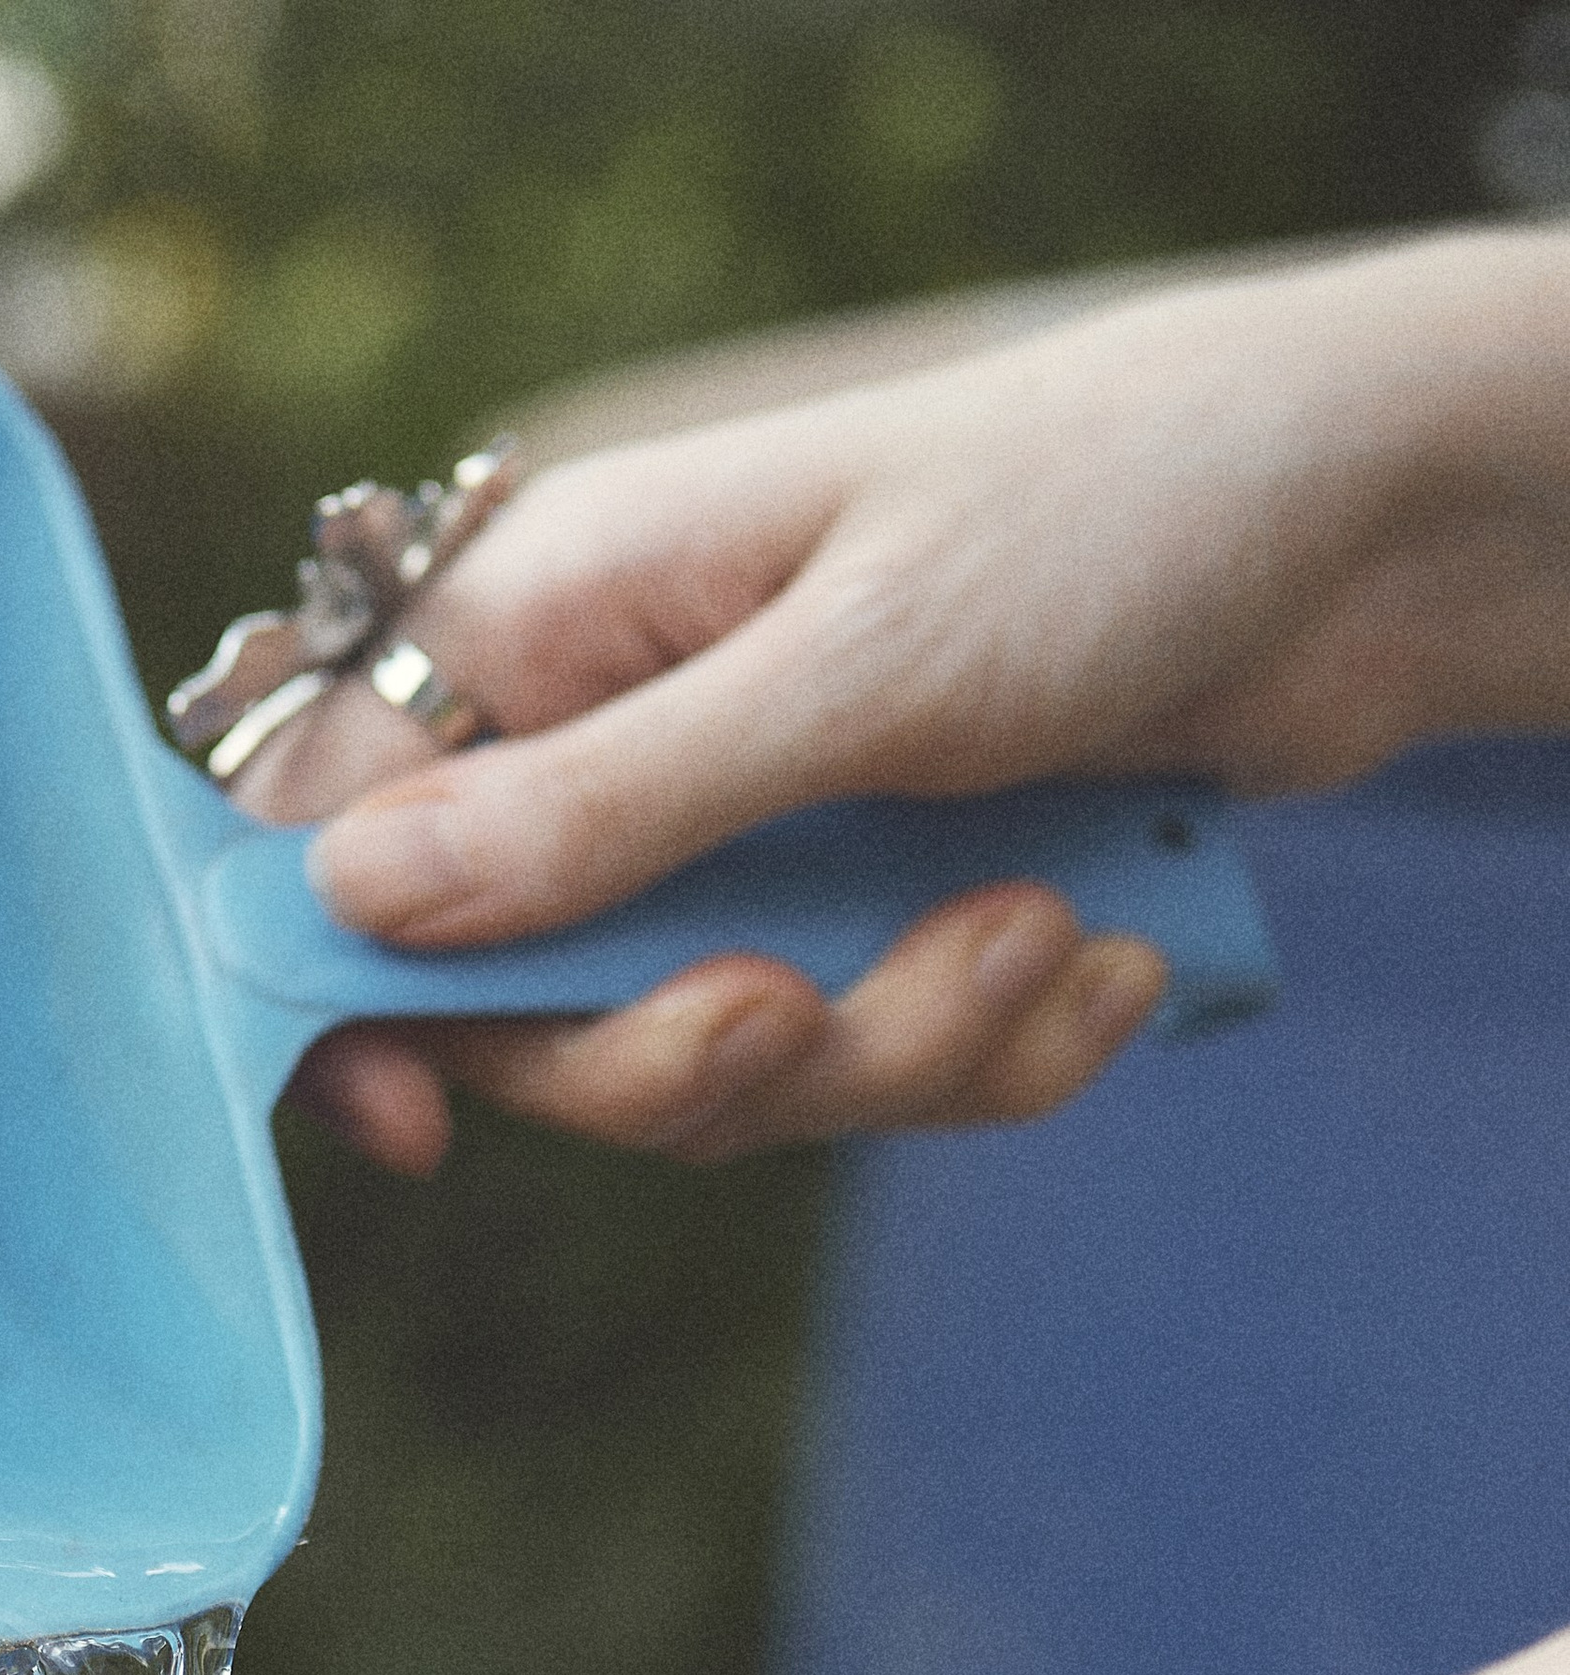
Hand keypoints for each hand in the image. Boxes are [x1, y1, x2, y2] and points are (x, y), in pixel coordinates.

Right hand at [236, 228, 1569, 1172]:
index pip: (343, 837)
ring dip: (897, 1045)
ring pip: (721, 1069)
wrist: (1364, 536)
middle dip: (697, 1052)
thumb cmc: (1104, 516)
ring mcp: (756, 843)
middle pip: (536, 1013)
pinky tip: (1106, 951)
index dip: (347, 994)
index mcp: (558, 623)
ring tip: (1045, 928)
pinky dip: (998, 1051)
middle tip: (812, 1008)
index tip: (413, 1125)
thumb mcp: (846, 667)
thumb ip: (605, 808)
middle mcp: (626, 741)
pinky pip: (872, 1076)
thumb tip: (353, 901)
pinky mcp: (878, 921)